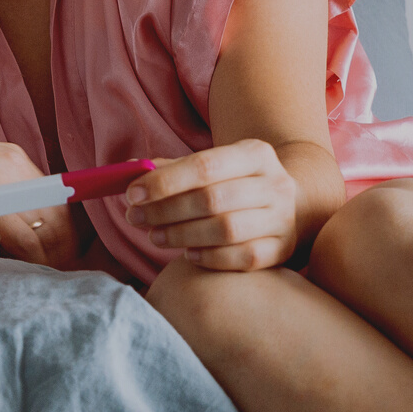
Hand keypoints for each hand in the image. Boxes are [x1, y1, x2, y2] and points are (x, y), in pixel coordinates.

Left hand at [121, 140, 298, 270]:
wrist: (284, 205)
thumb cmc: (232, 184)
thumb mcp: (209, 168)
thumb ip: (171, 169)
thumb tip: (128, 170)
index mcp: (256, 153)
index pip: (205, 165)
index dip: (165, 182)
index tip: (132, 195)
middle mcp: (276, 183)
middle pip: (213, 199)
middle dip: (166, 211)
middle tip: (135, 218)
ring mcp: (283, 219)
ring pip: (226, 230)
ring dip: (182, 236)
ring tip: (155, 236)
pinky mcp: (283, 249)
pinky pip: (243, 258)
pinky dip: (210, 258)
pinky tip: (188, 254)